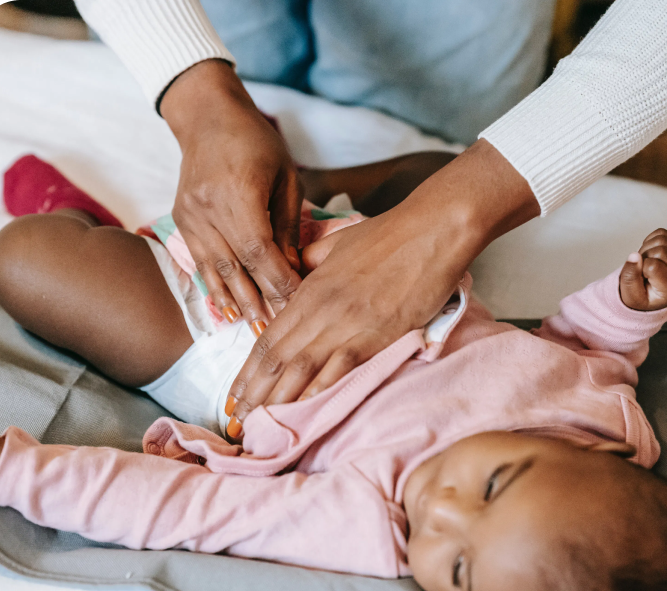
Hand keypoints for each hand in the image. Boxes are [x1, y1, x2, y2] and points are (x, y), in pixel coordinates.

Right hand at [161, 60, 301, 326]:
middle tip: (278, 332)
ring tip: (255, 331)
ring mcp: (189, 216)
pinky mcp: (181, 220)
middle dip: (260, 301)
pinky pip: (200, 262)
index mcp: (238, 192)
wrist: (206, 118)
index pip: (260, 251)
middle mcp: (207, 208)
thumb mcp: (286, 178)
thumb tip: (292, 270)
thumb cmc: (256, 143)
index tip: (298, 305)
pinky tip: (229, 310)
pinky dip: (216, 287)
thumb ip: (288, 226)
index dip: (278, 282)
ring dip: (237, 303)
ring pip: (216, 270)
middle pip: (237, 267)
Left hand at [223, 140, 538, 439]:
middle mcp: (320, 310)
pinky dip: (318, 392)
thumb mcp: (336, 244)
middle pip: (276, 359)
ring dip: (276, 400)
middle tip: (235, 421)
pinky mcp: (375, 335)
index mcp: (309, 290)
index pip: (268, 338)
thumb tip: (293, 273)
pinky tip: (303, 412)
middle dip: (253, 393)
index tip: (234, 394)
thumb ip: (309, 262)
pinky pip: (339, 368)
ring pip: (300, 368)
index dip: (247, 371)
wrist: (432, 231)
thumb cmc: (387, 235)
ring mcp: (346, 324)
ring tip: (257, 425)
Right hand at [619, 228, 666, 310]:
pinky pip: (661, 233)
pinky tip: (648, 254)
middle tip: (641, 269)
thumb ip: (629, 278)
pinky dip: (649, 241)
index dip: (641, 269)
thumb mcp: (631, 295)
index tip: (642, 279)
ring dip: (645, 248)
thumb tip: (634, 255)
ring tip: (644, 261)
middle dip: (643, 257)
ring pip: (661, 239)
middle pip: (660, 250)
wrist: (654, 292)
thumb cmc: (643, 296)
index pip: (654, 266)